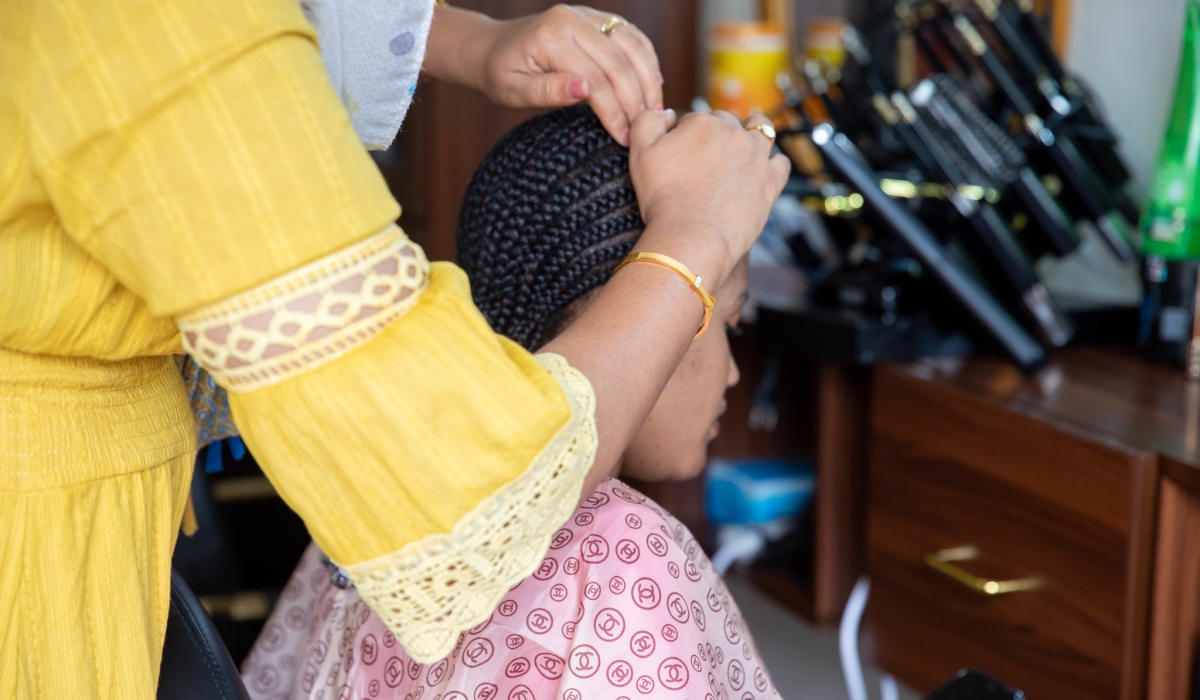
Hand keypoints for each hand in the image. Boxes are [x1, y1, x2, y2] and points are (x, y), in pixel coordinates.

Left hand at [425, 5, 662, 144]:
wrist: (492, 48)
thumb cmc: (501, 75)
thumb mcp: (512, 92)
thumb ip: (547, 91)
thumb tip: (584, 90)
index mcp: (551, 37)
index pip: (595, 78)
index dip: (614, 111)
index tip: (624, 139)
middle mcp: (571, 19)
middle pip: (618, 60)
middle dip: (635, 99)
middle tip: (645, 130)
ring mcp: (586, 14)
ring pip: (632, 44)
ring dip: (649, 78)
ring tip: (655, 112)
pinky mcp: (595, 17)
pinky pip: (630, 35)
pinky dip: (646, 59)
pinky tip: (654, 84)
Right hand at [627, 110, 790, 287]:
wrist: (692, 236)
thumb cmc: (663, 199)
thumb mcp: (639, 153)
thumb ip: (647, 122)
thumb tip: (666, 115)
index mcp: (702, 123)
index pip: (695, 119)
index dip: (687, 134)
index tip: (682, 153)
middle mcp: (733, 133)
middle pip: (727, 122)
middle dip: (718, 134)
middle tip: (707, 156)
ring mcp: (756, 156)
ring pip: (762, 129)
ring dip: (754, 130)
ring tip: (745, 141)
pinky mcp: (771, 181)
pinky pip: (781, 162)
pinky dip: (773, 163)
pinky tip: (763, 169)